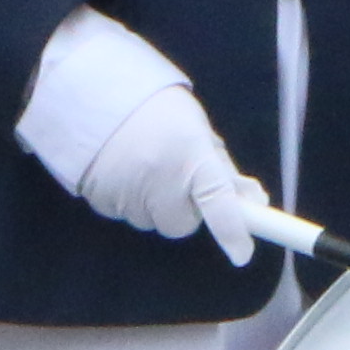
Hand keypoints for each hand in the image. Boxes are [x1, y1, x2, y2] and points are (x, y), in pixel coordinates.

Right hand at [69, 76, 266, 266]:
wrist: (97, 96)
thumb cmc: (158, 110)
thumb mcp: (198, 131)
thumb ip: (223, 169)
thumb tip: (253, 201)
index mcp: (192, 156)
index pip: (218, 201)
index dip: (232, 229)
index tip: (242, 253)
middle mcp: (160, 178)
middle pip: (182, 224)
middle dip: (185, 210)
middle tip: (180, 182)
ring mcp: (127, 192)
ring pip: (152, 221)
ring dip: (156, 205)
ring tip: (148, 167)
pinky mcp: (100, 200)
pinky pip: (124, 215)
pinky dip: (130, 201)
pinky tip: (126, 171)